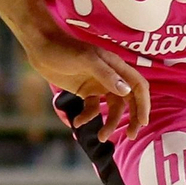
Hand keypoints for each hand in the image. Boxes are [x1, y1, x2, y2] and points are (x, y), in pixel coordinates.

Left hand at [23, 26, 150, 141]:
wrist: (42, 47)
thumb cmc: (64, 49)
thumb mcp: (86, 60)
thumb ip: (106, 75)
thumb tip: (126, 91)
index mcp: (116, 66)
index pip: (138, 86)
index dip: (143, 104)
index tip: (143, 122)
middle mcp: (111, 76)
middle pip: (129, 100)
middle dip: (132, 118)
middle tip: (130, 135)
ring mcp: (98, 84)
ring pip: (112, 108)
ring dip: (109, 123)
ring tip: (101, 137)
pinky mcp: (85, 91)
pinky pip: (93, 108)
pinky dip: (88, 117)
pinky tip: (77, 122)